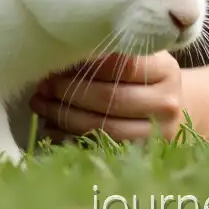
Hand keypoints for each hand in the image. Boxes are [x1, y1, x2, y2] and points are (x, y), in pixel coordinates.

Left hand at [28, 51, 183, 143]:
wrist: (167, 108)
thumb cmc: (142, 74)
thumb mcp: (134, 55)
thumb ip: (108, 52)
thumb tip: (61, 51)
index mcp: (165, 70)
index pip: (122, 65)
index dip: (86, 66)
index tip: (55, 64)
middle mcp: (166, 103)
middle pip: (111, 98)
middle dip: (69, 93)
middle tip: (42, 87)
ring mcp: (159, 134)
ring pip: (104, 128)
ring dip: (65, 117)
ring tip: (40, 105)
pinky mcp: (144, 157)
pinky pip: (101, 150)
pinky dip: (72, 139)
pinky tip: (52, 128)